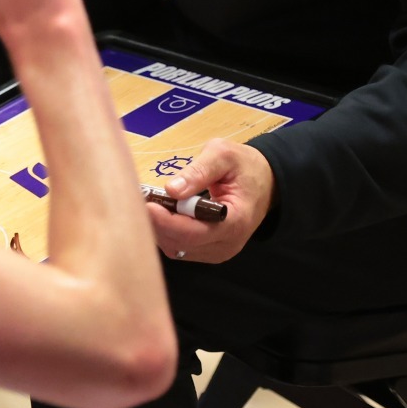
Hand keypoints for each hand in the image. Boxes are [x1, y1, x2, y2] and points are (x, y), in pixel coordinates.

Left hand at [145, 138, 273, 263]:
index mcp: (235, 221)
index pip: (193, 233)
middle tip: (141, 199)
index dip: (166, 221)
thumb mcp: (224, 156)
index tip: (146, 203)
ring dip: (159, 229)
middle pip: (180, 244)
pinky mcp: (209, 251)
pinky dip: (166, 232)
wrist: (265, 182)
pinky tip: (161, 212)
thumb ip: (199, 170)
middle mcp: (227, 244)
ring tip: (151, 203)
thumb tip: (172, 189)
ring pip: (176, 249)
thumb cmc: (245, 167)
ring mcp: (218, 251)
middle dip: (157, 223)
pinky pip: (179, 247)